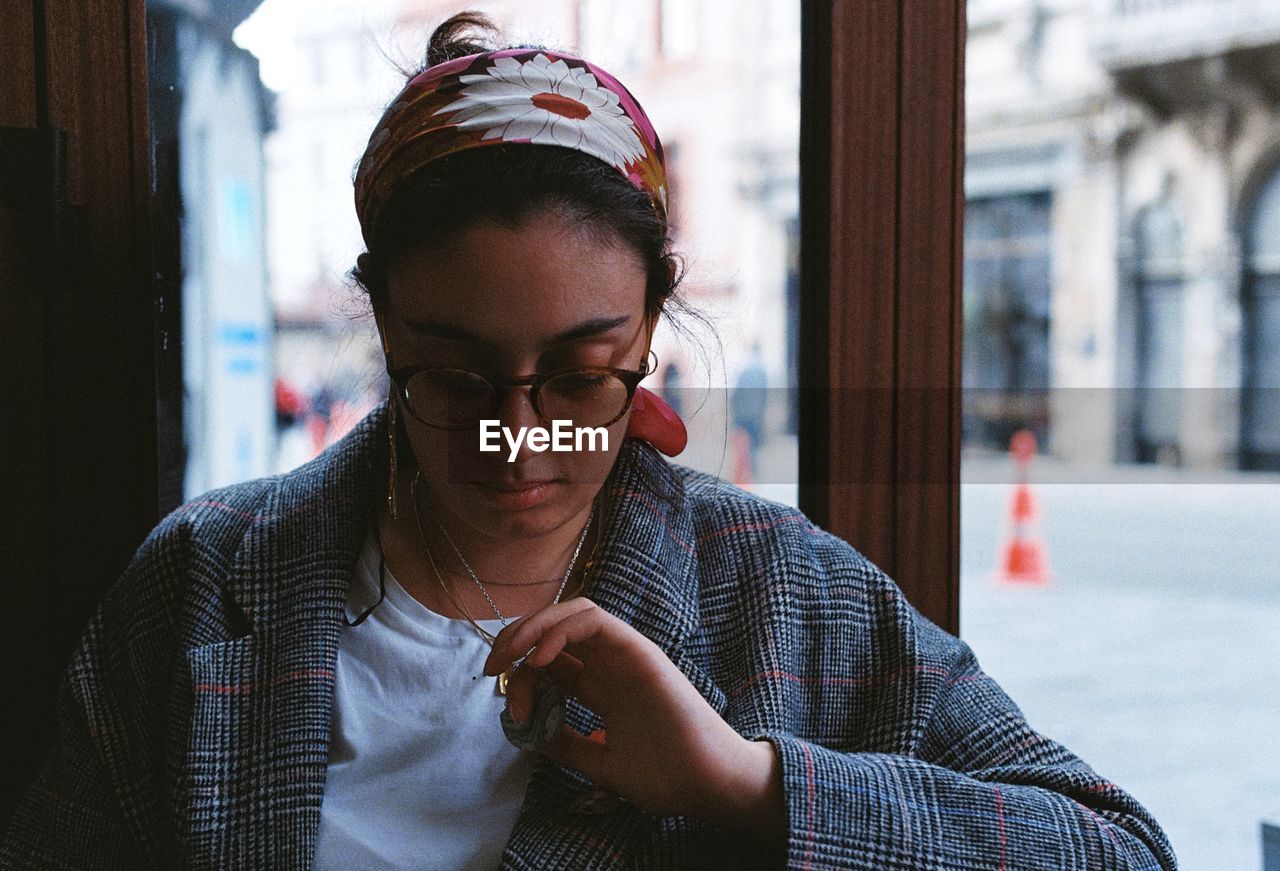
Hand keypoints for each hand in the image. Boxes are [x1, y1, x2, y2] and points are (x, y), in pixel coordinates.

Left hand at [482, 598, 783, 837]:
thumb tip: (529, 733)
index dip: (521, 674)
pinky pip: (594, 622)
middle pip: (555, 630)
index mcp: (603, 687)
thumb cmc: (666, 776)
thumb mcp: (600, 764)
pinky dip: (559, 631)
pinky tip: (540, 660)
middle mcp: (611, 665)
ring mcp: (626, 654)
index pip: (552, 661)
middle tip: (492, 668)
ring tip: (511, 656)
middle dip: (516, 640)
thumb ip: (568, 745)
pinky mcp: (639, 651)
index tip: (506, 706)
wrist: (708, 784)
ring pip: (573, 613)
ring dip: (533, 626)